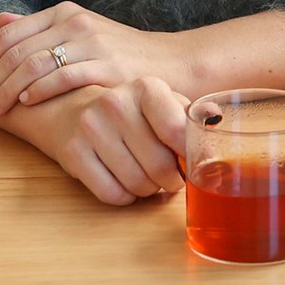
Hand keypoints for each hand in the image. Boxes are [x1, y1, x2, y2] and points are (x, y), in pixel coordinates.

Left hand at [0, 2, 186, 117]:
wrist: (171, 63)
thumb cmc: (120, 54)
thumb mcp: (78, 32)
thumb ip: (39, 28)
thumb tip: (0, 20)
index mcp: (62, 13)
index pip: (8, 35)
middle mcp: (74, 22)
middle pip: (15, 52)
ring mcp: (91, 43)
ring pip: (32, 65)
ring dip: (5, 92)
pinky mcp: (107, 66)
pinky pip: (62, 77)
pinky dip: (38, 90)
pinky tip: (25, 103)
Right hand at [26, 78, 190, 205]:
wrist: (69, 109)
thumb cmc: (128, 111)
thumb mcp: (159, 102)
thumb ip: (188, 113)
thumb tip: (214, 119)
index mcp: (145, 88)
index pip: (176, 130)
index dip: (189, 156)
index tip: (191, 163)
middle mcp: (116, 103)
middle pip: (159, 165)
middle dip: (170, 180)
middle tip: (170, 178)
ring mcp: (91, 127)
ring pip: (136, 183)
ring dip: (148, 190)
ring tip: (147, 178)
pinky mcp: (73, 152)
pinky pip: (111, 194)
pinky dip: (124, 196)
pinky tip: (123, 182)